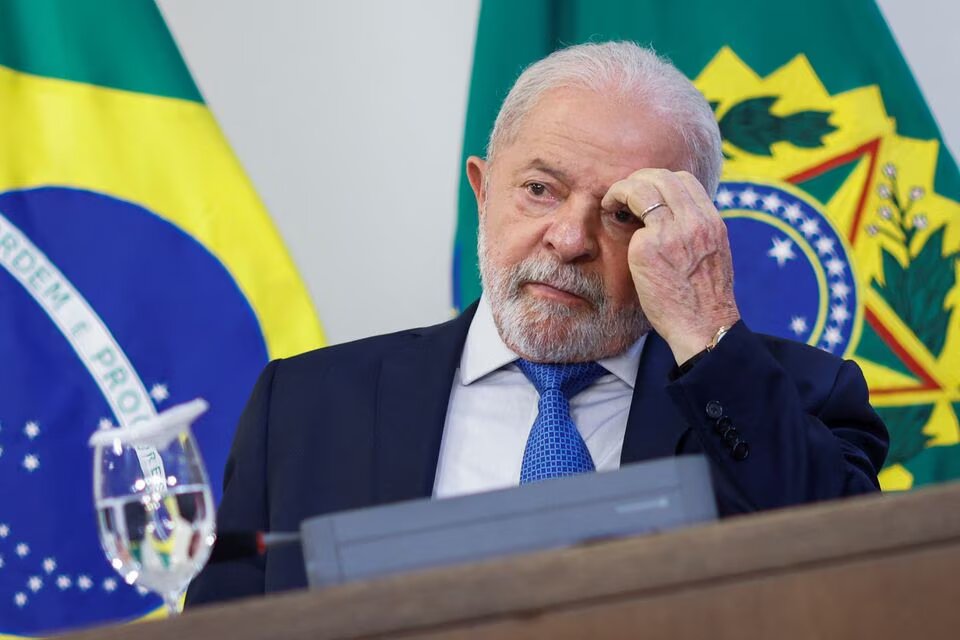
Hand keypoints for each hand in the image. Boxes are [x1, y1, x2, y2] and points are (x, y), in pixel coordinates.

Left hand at [601, 169, 739, 363]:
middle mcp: (694, 221)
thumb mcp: (711, 254)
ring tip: (611, 204)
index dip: (660, 181)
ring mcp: (670, 232)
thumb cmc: (703, 298)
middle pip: (660, 177)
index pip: (684, 180)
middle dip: (636, 180)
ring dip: (621, 191)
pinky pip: (631, 224)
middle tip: (622, 195)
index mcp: (711, 221)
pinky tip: (615, 232)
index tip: (646, 194)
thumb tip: (670, 216)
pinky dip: (622, 224)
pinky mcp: (647, 248)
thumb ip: (694, 230)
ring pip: (641, 189)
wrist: (703, 326)